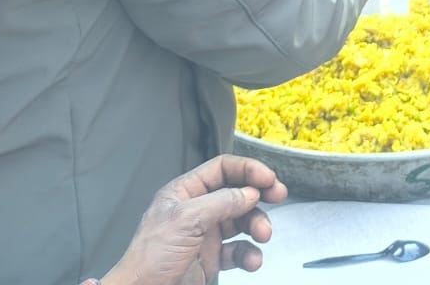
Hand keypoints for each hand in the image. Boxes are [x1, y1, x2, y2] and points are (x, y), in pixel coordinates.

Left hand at [101, 154, 289, 284]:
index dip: (247, 169)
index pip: (222, 169)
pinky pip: (238, 250)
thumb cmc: (151, 257)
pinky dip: (249, 254)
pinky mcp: (211, 259)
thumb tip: (251, 192)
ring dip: (257, 225)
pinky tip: (252, 260)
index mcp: (185, 193)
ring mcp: (205, 235)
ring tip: (263, 235)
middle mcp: (197, 210)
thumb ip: (222, 202)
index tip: (268, 178)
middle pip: (237, 193)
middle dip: (259, 195)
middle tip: (279, 196)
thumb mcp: (186, 220)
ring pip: (242, 221)